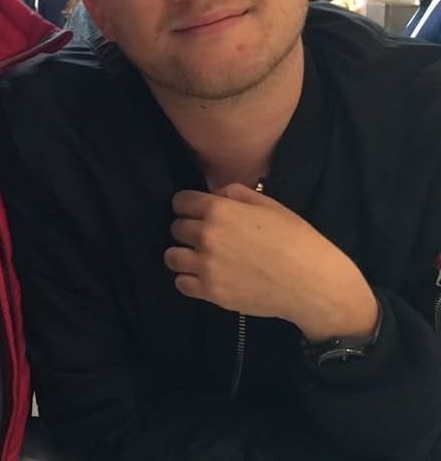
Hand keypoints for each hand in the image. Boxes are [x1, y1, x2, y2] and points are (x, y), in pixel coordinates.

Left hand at [164, 184, 377, 340]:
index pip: (180, 201)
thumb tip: (214, 194)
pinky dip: (189, 280)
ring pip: (171, 256)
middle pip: (176, 228)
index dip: (188, 205)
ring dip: (183, 255)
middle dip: (188, 229)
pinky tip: (205, 276)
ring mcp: (206, 265)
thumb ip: (235, 194)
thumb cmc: (296, 239)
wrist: (313, 283)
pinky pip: (181, 283)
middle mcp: (206, 235)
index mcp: (219, 210)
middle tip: (206, 237)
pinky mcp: (210, 291)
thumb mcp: (269, 205)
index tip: (197, 212)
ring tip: (200, 258)